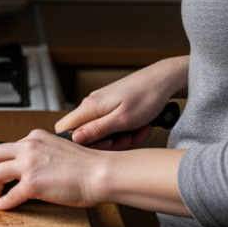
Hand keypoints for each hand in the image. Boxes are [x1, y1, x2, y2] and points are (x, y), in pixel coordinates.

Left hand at [0, 130, 110, 209]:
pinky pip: (9, 196)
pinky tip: (1, 207)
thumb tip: (30, 171)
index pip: (7, 147)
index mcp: (35, 137)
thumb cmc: (88, 167)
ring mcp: (28, 164)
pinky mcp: (32, 184)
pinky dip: (2, 203)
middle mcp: (28, 146)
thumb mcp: (59, 150)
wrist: (101, 173)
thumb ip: (42, 155)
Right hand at [54, 56, 187, 147]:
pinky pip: (113, 124)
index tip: (99, 147)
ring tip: (138, 131)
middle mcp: (92, 104)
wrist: (163, 79)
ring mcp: (102, 105)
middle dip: (106, 143)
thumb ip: (96, 130)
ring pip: (102, 131)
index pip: (64, 128)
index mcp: (90, 106)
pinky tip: (141, 126)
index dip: (75, 144)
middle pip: (85, 133)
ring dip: (120, 137)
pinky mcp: (112, 106)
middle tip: (125, 140)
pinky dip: (126, 129)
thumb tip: (74, 139)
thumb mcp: (122, 120)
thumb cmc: (146, 97)